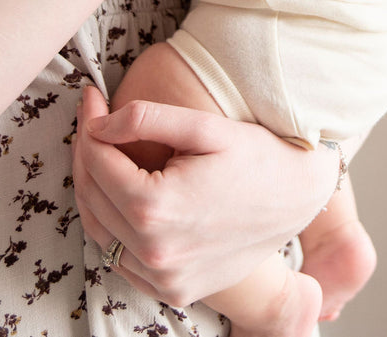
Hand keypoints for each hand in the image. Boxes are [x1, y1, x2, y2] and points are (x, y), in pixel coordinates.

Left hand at [73, 87, 337, 305]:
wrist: (300, 198)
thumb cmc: (258, 156)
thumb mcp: (205, 127)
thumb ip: (145, 119)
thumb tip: (97, 124)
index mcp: (157, 209)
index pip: (96, 161)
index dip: (88, 122)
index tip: (92, 95)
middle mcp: (155, 252)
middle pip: (92, 195)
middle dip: (86, 152)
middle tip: (93, 118)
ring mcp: (164, 278)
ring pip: (100, 230)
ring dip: (93, 189)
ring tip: (102, 151)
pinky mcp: (174, 290)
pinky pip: (121, 259)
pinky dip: (112, 226)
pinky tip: (120, 194)